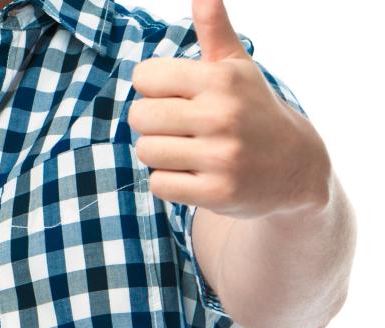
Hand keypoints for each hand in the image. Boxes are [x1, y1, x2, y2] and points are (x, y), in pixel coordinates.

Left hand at [129, 0, 330, 218]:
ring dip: (161, 154)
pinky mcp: (219, 193)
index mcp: (220, 80)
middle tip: (184, 128)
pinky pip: (159, 184)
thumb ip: (214, 28)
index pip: (143, 77)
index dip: (154, 88)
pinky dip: (170, 182)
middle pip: (138, 116)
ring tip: (191, 151)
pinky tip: (197, 175)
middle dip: (153, 123)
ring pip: (145, 152)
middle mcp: (222, 116)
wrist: (295, 169)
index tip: (179, 96)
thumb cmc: (252, 109)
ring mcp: (222, 157)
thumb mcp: (236, 66)